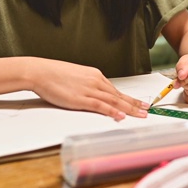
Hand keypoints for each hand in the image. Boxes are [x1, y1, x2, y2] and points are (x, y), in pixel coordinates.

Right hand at [28, 60, 148, 120]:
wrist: (41, 71)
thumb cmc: (53, 74)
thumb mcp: (75, 76)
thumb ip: (86, 84)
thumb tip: (93, 92)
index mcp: (95, 75)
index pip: (115, 89)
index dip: (128, 98)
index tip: (138, 102)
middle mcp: (95, 81)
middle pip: (119, 95)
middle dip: (134, 104)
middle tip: (146, 110)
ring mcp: (89, 90)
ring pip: (114, 100)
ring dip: (129, 108)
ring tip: (140, 114)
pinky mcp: (81, 98)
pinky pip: (101, 106)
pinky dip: (112, 111)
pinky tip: (120, 116)